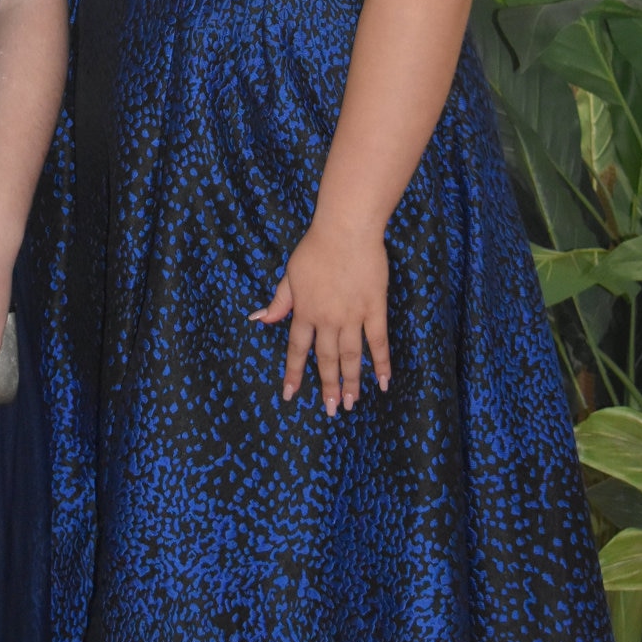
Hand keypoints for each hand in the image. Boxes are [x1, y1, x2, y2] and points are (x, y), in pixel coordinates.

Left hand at [250, 215, 390, 414]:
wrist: (345, 230)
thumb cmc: (315, 248)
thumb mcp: (291, 275)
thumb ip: (279, 301)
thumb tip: (258, 319)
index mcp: (304, 311)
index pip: (297, 349)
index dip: (294, 373)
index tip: (290, 395)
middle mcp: (327, 319)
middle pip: (327, 359)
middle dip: (328, 386)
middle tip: (331, 410)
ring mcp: (352, 315)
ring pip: (351, 356)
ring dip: (351, 382)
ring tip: (351, 404)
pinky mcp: (374, 308)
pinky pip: (378, 341)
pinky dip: (381, 363)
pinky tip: (384, 381)